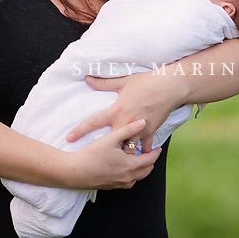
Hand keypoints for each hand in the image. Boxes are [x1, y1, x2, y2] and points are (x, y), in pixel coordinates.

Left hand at [66, 72, 184, 153]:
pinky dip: (141, 151)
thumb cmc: (146, 82)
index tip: (69, 138)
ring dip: (123, 154)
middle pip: (111, 144)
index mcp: (116, 111)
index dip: (80, 130)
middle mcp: (126, 123)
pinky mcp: (151, 132)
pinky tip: (139, 156)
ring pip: (128, 149)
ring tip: (117, 161)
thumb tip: (87, 78)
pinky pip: (144, 147)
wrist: (168, 86)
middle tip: (96, 158)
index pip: (93, 122)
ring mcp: (139, 130)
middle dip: (104, 151)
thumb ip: (104, 83)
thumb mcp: (123, 81)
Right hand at [68, 119, 160, 189]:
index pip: (149, 160)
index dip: (155, 153)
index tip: (158, 148)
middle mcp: (127, 177)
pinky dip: (131, 176)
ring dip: (141, 170)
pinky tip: (125, 170)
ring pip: (136, 179)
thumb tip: (143, 122)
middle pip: (145, 172)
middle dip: (150, 163)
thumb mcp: (111, 138)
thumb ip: (128, 130)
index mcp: (130, 166)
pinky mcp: (110, 187)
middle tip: (151, 154)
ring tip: (139, 161)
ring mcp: (118, 184)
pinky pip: (127, 183)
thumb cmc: (92, 154)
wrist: (75, 171)